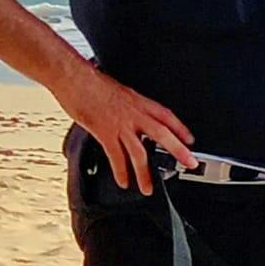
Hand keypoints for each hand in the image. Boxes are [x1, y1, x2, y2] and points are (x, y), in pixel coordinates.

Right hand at [58, 65, 196, 192]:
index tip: (190, 140)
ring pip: (139, 152)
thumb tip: (134, 116)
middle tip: (190, 164)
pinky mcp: (104, 132)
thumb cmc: (91, 82)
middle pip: (162, 134)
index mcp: (138, 101)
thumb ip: (129, 105)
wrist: (74, 77)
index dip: (180, 128)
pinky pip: (116, 156)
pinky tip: (123, 181)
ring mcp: (120, 124)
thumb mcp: (119, 91)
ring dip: (145, 173)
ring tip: (148, 188)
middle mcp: (133, 113)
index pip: (166, 115)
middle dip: (178, 150)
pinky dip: (121, 171)